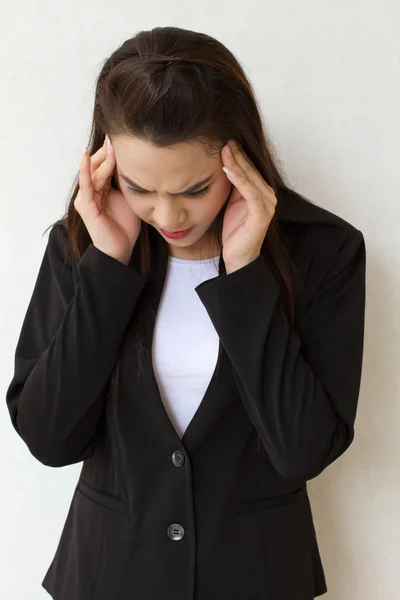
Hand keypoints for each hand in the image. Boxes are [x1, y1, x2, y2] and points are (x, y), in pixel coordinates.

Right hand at [75, 135, 141, 263]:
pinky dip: (85, 171)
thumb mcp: (128, 197)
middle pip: (97, 165)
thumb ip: (126, 181)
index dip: (111, 152)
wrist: (121, 248)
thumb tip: (133, 161)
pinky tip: (85, 157)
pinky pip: (85, 185)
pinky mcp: (85, 206)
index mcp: (100, 188)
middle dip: (106, 152)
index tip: (121, 138)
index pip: (104, 165)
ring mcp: (86, 198)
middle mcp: (90, 191)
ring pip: (94, 173)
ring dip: (102, 159)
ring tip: (110, 145)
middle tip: (116, 137)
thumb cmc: (125, 225)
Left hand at [220, 140, 276, 273]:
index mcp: (261, 192)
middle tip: (223, 140)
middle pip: (250, 171)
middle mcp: (268, 196)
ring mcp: (267, 205)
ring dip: (237, 164)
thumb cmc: (234, 231)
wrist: (237, 257)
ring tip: (224, 151)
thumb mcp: (231, 203)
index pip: (249, 169)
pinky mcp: (262, 215)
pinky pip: (251, 194)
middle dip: (236, 155)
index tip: (223, 142)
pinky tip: (229, 170)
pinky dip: (240, 180)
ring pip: (251, 179)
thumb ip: (232, 186)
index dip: (237, 155)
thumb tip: (224, 165)